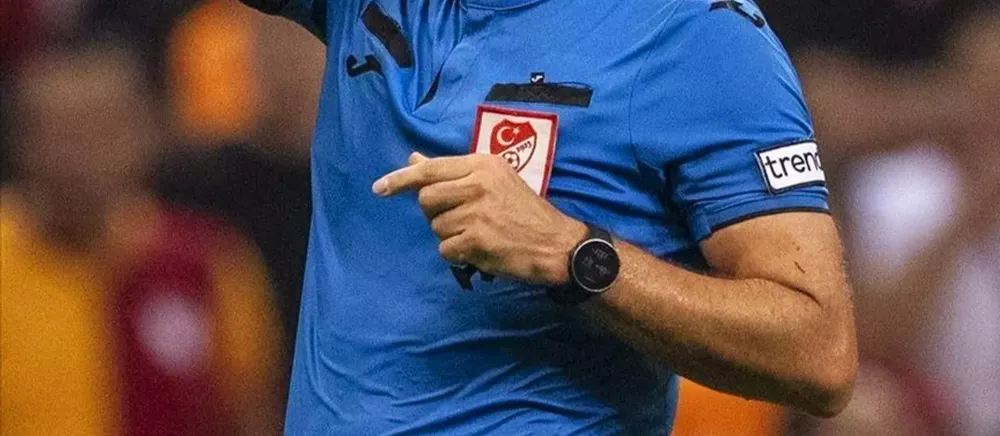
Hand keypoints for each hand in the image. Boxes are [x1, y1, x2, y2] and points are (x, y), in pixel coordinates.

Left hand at [373, 152, 586, 285]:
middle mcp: (478, 183)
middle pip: (426, 200)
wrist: (557, 243)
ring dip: (451, 236)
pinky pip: (446, 249)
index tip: (379, 188)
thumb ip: (452, 172)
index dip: (400, 179)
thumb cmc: (524, 211)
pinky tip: (479, 250)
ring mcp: (478, 212)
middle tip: (459, 219)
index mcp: (482, 163)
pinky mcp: (478, 239)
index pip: (430, 169)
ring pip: (436, 227)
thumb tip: (413, 159)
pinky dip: (458, 254)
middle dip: (435, 214)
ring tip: (478, 234)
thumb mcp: (493, 180)